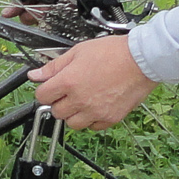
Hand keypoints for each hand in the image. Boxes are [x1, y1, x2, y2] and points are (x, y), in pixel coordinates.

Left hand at [27, 33, 155, 130]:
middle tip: (70, 91)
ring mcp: (95, 112)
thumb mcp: (78, 51)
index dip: (45, 90)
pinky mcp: (110, 118)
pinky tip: (96, 105)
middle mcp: (80, 100)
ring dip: (74, 114)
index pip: (42, 96)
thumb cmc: (113, 52)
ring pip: (73, 123)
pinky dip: (92, 119)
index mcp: (68, 82)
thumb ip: (54, 66)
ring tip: (83, 100)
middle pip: (56, 111)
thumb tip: (35, 75)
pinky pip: (93, 127)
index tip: (52, 87)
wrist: (142, 59)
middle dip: (59, 102)